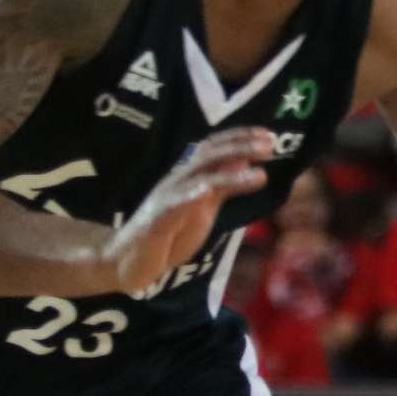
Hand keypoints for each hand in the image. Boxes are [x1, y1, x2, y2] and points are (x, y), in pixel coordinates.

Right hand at [101, 128, 270, 296]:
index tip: (266, 134)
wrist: (128, 260)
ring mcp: (167, 200)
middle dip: (239, 147)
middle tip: (268, 144)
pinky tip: (205, 193)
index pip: (214, 149)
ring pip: (198, 180)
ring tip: (259, 174)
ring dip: (230, 175)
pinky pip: (173, 207)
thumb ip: (222, 185)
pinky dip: (190, 198)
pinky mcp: (157, 222)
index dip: (238, 139)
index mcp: (189, 178)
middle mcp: (178, 182)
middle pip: (209, 157)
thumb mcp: (203, 206)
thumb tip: (243, 161)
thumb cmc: (169, 233)